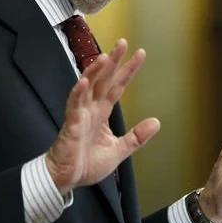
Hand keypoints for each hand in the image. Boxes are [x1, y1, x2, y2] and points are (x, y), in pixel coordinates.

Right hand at [45, 39, 159, 192]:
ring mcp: (80, 114)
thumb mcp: (118, 150)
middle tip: (123, 43)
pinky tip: (84, 82)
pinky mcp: (71, 124)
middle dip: (113, 61)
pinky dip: (78, 93)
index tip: (140, 54)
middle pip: (103, 79)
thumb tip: (156, 122)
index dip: (128, 70)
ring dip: (95, 71)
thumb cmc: (85, 164)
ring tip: (105, 57)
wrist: (65, 179)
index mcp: (102, 113)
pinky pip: (74, 105)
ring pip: (88, 87)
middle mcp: (91, 109)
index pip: (117, 86)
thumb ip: (136, 137)